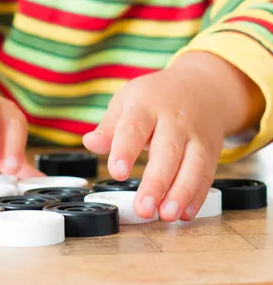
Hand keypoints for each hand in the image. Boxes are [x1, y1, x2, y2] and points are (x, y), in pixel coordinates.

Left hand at [83, 62, 226, 221]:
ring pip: (193, 164)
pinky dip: (197, 196)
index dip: (125, 150)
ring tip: (166, 215)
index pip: (135, 128)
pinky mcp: (210, 151)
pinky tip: (185, 213)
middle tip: (143, 208)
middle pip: (167, 151)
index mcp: (146, 105)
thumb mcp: (126, 102)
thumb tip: (90, 143)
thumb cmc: (155, 98)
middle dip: (156, 182)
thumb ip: (109, 127)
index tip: (117, 172)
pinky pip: (207, 175)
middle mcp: (174, 120)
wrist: (200, 86)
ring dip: (181, 192)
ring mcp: (195, 136)